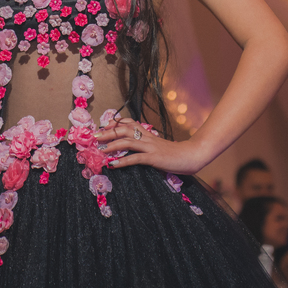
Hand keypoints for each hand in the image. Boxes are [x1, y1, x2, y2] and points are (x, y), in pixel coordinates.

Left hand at [94, 119, 209, 174]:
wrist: (192, 155)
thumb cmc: (176, 154)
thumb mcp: (160, 147)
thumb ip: (148, 146)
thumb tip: (136, 149)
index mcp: (149, 134)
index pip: (130, 123)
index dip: (116, 123)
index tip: (104, 126)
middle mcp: (148, 137)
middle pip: (125, 130)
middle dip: (108, 132)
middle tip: (95, 137)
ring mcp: (151, 147)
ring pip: (127, 141)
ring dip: (112, 145)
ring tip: (100, 149)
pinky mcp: (154, 158)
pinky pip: (135, 158)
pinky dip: (122, 161)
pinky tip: (113, 164)